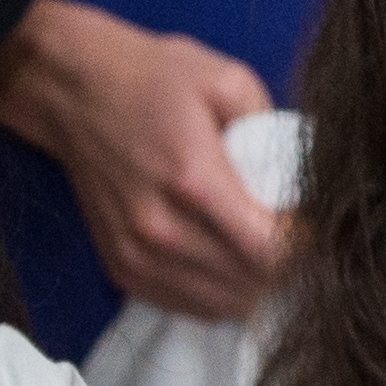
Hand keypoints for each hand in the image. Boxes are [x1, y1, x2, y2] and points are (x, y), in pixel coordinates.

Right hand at [0, 0, 285, 321]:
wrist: (72, 91)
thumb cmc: (150, 78)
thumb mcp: (224, 79)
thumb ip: (272, 125)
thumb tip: (305, 174)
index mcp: (193, 181)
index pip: (271, 251)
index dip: (306, 246)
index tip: (314, 224)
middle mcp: (162, 230)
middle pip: (251, 284)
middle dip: (285, 266)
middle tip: (294, 235)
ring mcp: (137, 255)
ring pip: (222, 304)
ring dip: (253, 285)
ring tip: (261, 250)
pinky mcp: (121, 268)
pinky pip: (186, 307)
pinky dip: (217, 295)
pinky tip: (226, 264)